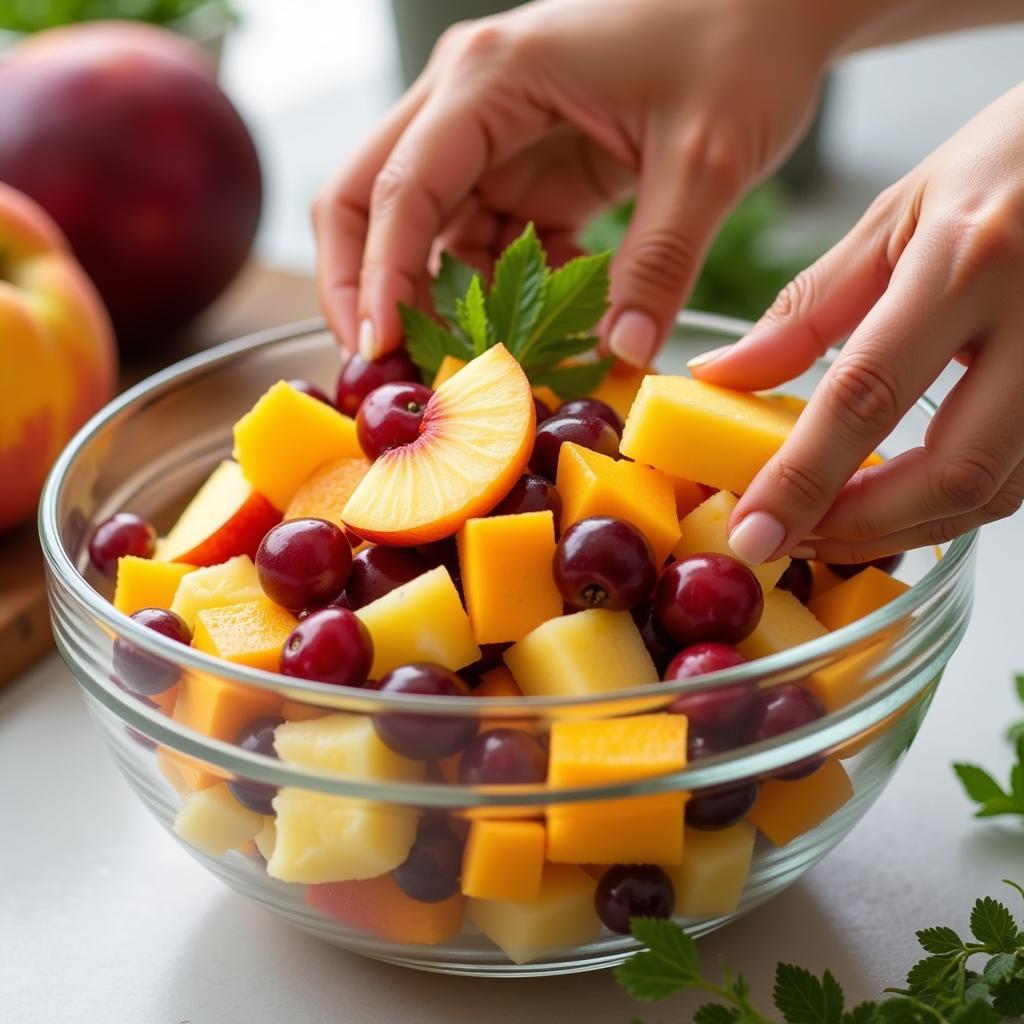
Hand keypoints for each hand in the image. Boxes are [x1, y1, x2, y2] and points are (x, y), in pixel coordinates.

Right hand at [314, 0, 842, 362]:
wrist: (770, 7)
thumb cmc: (739, 44)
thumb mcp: (707, 159)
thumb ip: (658, 263)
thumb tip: (622, 357)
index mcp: (493, 77)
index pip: (399, 187)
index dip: (377, 277)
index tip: (381, 350)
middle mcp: (470, 100)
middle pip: (369, 199)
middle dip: (366, 287)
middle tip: (387, 367)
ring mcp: (493, 136)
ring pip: (423, 233)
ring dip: (441, 303)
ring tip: (481, 367)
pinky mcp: (526, 167)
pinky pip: (485, 244)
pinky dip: (502, 293)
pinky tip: (548, 324)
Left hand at [692, 84, 1023, 563]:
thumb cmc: (1006, 166)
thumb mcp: (895, 217)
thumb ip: (808, 309)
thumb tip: (722, 375)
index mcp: (967, 261)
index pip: (865, 395)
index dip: (801, 479)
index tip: (753, 534)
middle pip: (950, 471)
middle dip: (858, 526)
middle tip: (789, 540)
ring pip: (995, 490)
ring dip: (903, 525)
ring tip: (828, 524)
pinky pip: (1022, 476)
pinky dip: (949, 502)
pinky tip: (896, 497)